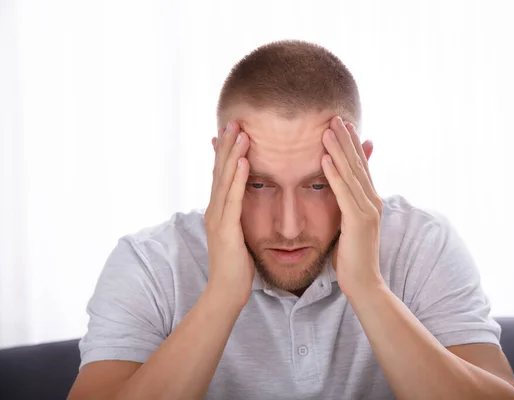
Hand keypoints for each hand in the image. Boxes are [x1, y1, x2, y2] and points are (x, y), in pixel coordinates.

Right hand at [205, 121, 253, 306]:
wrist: (226, 292)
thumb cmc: (236, 266)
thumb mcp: (238, 235)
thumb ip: (238, 217)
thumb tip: (246, 204)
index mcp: (219, 210)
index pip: (221, 175)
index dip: (226, 152)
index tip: (234, 130)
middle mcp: (214, 210)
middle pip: (220, 171)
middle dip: (227, 145)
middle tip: (234, 121)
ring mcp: (217, 218)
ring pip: (224, 180)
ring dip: (232, 154)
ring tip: (240, 132)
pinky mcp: (225, 229)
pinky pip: (233, 199)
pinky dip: (238, 179)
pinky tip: (243, 162)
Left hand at [321, 116, 384, 296]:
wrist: (363, 283)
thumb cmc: (352, 257)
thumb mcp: (349, 226)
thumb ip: (347, 207)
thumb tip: (339, 193)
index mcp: (371, 201)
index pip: (360, 167)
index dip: (351, 145)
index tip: (341, 125)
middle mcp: (373, 201)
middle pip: (358, 164)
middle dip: (345, 139)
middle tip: (334, 117)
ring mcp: (368, 210)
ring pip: (351, 173)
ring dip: (338, 149)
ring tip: (327, 129)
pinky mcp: (359, 221)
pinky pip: (344, 193)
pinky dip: (334, 174)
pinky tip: (324, 158)